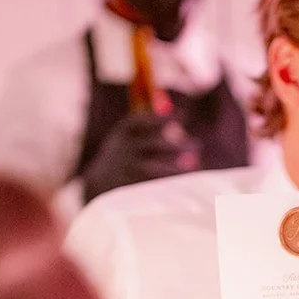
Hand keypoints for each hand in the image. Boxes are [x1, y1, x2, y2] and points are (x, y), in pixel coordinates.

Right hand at [82, 111, 199, 202]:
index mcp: (123, 132)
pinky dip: (169, 183)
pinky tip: (185, 182)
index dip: (163, 117)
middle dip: (177, 145)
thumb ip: (147, 126)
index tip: (184, 115)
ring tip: (194, 167)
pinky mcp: (129, 186)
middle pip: (154, 145)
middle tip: (198, 145)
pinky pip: (152, 184)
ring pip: (154, 168)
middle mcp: (124, 149)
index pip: (143, 120)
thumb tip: (172, 111)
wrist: (99, 182)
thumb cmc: (121, 155)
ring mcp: (127, 169)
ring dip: (175, 168)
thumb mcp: (127, 136)